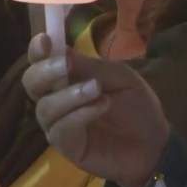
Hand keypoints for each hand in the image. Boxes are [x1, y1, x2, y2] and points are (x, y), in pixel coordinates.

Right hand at [21, 34, 170, 186]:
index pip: (39, 61)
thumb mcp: (118, 76)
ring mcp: (59, 124)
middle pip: (31, 83)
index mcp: (65, 77)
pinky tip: (101, 106)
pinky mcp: (67, 147)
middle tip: (66, 64)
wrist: (155, 142)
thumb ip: (89, 66)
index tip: (45, 40)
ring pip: (45, 108)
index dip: (37, 50)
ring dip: (69, 95)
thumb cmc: (135, 105)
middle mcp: (55, 99)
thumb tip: (59, 48)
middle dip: (45, 71)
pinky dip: (79, 114)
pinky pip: (60, 129)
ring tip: (97, 89)